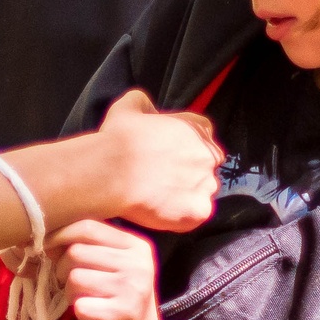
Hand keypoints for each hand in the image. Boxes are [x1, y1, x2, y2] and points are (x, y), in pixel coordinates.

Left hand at [53, 220, 165, 319]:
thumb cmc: (117, 303)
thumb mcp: (108, 268)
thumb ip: (84, 248)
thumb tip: (43, 236)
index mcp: (136, 245)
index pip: (88, 226)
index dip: (59, 235)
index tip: (46, 248)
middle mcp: (138, 262)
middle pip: (77, 251)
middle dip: (62, 269)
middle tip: (70, 285)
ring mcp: (133, 288)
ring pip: (75, 278)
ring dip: (70, 293)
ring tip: (85, 300)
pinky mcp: (124, 314)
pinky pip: (80, 305)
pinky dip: (78, 312)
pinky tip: (92, 316)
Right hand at [96, 90, 221, 233]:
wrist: (111, 173)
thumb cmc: (118, 139)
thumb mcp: (128, 107)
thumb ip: (143, 102)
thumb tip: (148, 107)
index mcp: (196, 129)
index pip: (205, 134)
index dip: (188, 145)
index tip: (172, 154)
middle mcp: (208, 155)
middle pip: (208, 165)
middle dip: (192, 171)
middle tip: (165, 179)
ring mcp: (206, 184)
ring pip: (204, 192)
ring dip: (188, 195)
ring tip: (161, 198)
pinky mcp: (199, 211)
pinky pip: (196, 216)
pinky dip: (182, 217)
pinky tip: (161, 212)